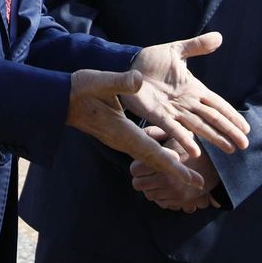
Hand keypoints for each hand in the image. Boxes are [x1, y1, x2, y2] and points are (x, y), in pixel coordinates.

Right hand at [67, 70, 205, 188]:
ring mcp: (120, 140)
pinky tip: (168, 158)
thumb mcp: (100, 81)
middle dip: (176, 173)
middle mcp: (122, 140)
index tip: (190, 177)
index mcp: (121, 130)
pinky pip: (142, 152)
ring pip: (148, 158)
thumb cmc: (81, 90)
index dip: (172, 165)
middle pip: (153, 161)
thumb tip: (139, 79)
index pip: (151, 151)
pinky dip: (158, 158)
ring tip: (189, 174)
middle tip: (200, 183)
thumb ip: (120, 82)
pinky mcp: (119, 137)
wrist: (62, 100)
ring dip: (169, 167)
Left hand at [124, 32, 249, 159]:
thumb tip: (220, 37)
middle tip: (244, 145)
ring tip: (229, 150)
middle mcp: (186, 103)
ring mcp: (173, 110)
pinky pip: (174, 129)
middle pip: (213, 118)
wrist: (127, 64)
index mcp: (193, 89)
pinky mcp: (157, 115)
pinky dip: (185, 139)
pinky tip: (195, 152)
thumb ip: (197, 46)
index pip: (217, 103)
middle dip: (229, 131)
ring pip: (199, 126)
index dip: (231, 115)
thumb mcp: (176, 50)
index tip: (246, 128)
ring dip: (214, 138)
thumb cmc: (151, 60)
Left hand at [130, 139, 220, 212]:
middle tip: (147, 172)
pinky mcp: (180, 201)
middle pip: (138, 184)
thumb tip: (140, 136)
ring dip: (150, 188)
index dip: (137, 165)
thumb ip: (155, 133)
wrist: (218, 164)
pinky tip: (167, 186)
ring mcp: (174, 192)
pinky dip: (161, 196)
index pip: (135, 169)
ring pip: (148, 195)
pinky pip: (160, 203)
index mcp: (164, 162)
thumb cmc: (195, 145)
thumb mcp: (176, 133)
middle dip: (141, 178)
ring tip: (158, 178)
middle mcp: (167, 180)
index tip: (142, 162)